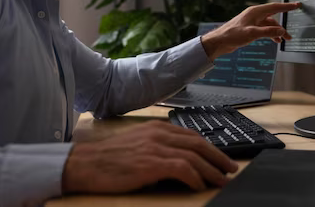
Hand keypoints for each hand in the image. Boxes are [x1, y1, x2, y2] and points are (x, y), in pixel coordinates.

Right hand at [62, 120, 237, 193]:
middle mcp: (158, 134)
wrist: (84, 164)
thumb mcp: (136, 145)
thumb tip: (178, 162)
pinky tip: (199, 185)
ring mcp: (155, 148)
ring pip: (194, 156)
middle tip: (230, 168)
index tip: (221, 157)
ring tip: (221, 180)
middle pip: (198, 143)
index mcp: (156, 128)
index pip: (191, 135)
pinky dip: (195, 177)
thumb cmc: (107, 158)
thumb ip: (157, 147)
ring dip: (211, 170)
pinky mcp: (150, 163)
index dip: (210, 147)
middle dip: (218, 157)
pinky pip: (182, 168)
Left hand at [201, 1, 300, 60]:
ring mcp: (252, 22)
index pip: (275, 7)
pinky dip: (271, 34)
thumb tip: (281, 31)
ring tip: (285, 40)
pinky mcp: (250, 29)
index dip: (287, 6)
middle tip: (292, 32)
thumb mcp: (252, 34)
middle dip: (283, 25)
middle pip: (274, 17)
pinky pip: (264, 30)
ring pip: (269, 25)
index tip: (297, 5)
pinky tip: (275, 41)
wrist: (219, 42)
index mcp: (255, 12)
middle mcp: (254, 15)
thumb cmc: (232, 35)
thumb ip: (268, 32)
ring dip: (277, 32)